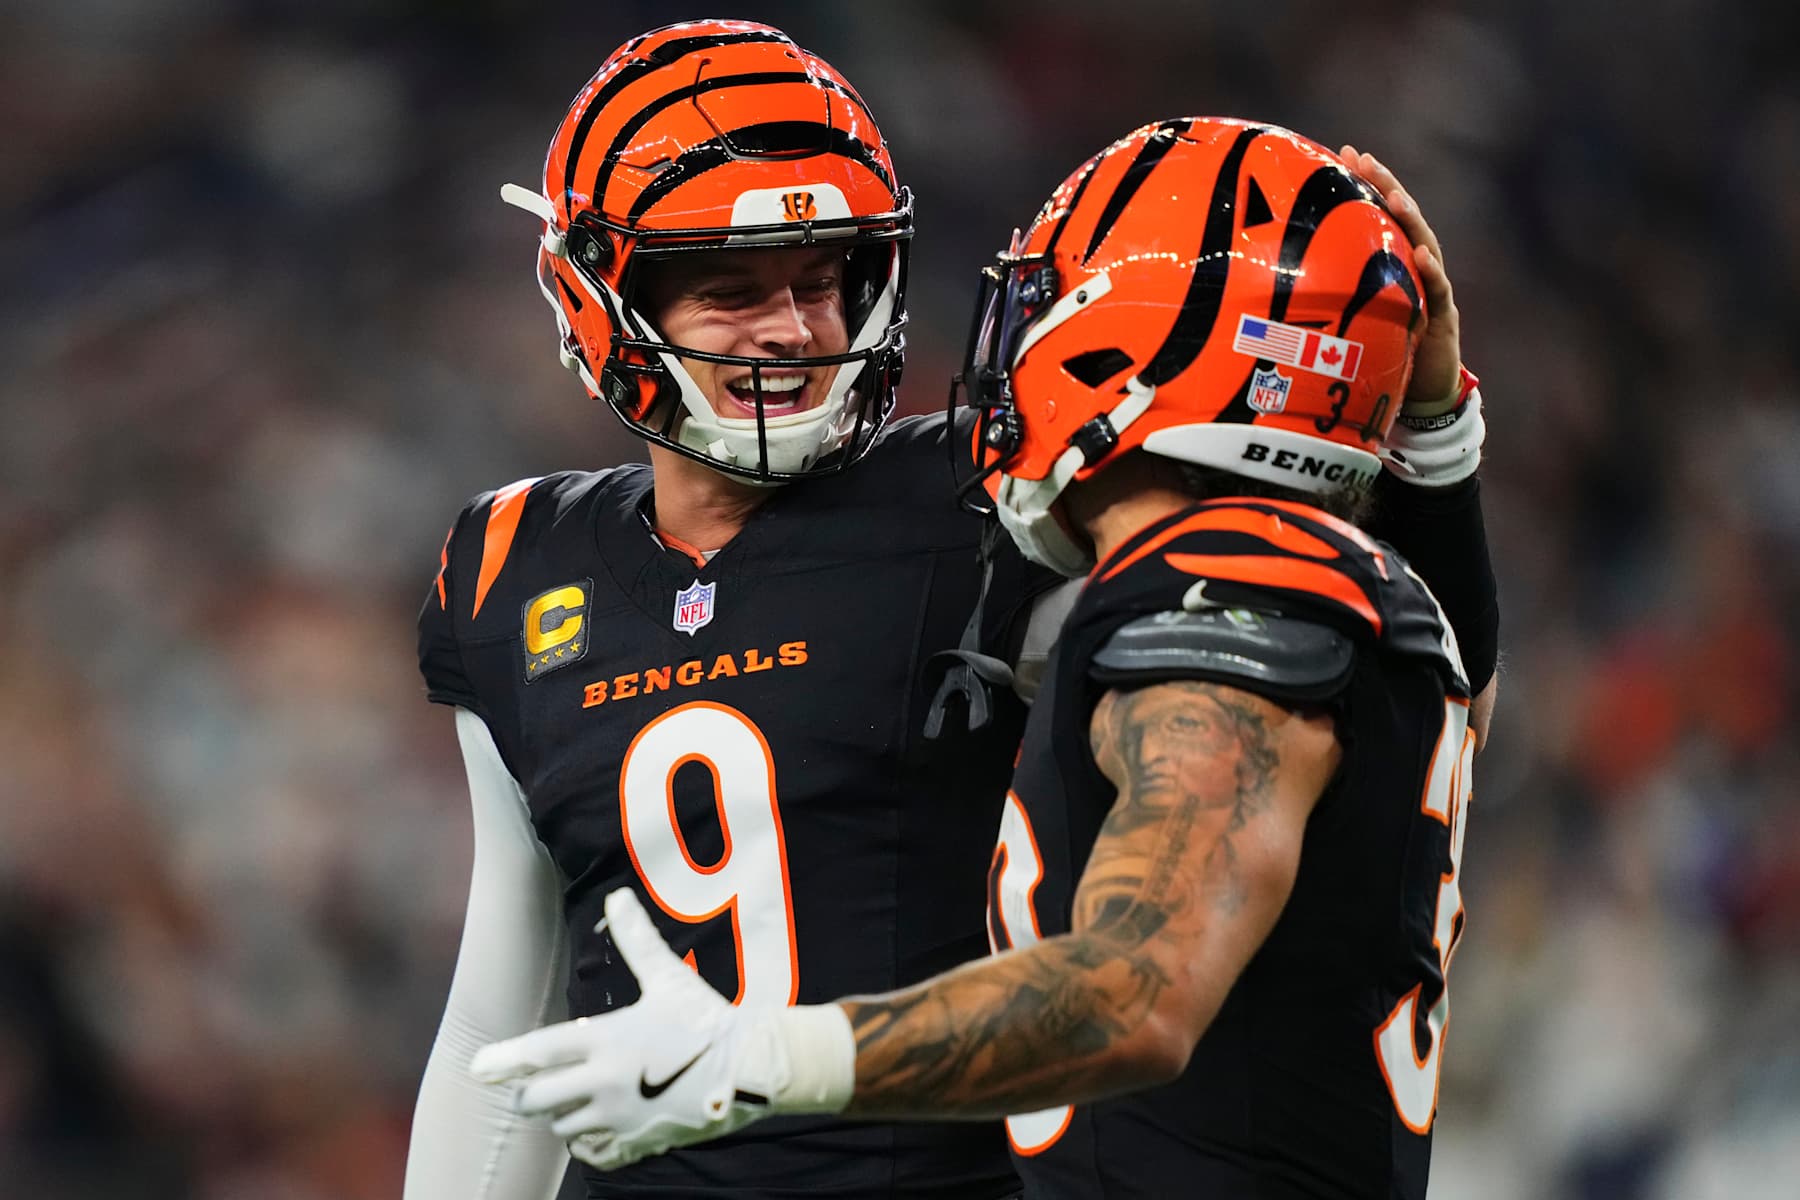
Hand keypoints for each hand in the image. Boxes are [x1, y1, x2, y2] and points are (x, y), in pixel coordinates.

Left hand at [469, 889, 783, 1170]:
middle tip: (530, 1084)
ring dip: (558, 1115)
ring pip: (562, 1128)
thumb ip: (637, 940)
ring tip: (570, 1100)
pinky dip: (586, 1143)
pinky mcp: (638, 1142)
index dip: (504, 1060)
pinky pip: (593, 1154)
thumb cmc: (706, 1018)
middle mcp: (604, 1083)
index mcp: (606, 1040)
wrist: (750, 1068)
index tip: (477, 1068)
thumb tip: (618, 898)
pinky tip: (595, 1127)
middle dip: (526, 1092)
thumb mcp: (669, 976)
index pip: (539, 1053)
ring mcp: (620, 1118)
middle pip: (536, 1100)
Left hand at [1339, 145, 1461, 415]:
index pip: (1380, 215)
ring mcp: (1433, 291)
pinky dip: (1429, 272)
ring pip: (1424, 246)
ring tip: (1393, 195)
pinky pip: (1437, 291)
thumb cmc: (1383, 350)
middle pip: (1403, 219)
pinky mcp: (1442, 319)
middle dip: (1385, 185)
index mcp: (1392, 265)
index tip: (1345, 152)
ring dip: (1409, 219)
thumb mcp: (1351, 317)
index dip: (1367, 183)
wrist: (1420, 394)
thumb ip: (1329, 293)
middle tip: (1364, 158)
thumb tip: (1276, 276)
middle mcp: (1415, 270)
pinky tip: (1418, 253)